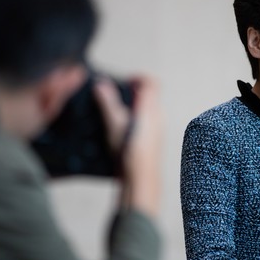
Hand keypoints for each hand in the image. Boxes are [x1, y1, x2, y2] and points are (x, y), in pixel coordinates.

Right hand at [93, 76, 161, 218]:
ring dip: (132, 107)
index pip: (151, 82)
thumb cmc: (129, 153)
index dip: (138, 78)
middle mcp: (159, 117)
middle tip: (113, 96)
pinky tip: (119, 131)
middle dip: (131, 92)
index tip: (123, 82)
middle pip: (149, 95)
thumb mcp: (115, 124)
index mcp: (152, 109)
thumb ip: (108, 103)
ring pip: (147, 110)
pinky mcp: (153, 142)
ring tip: (113, 114)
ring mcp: (158, 130)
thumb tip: (101, 84)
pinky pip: (146, 123)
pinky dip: (134, 120)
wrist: (141, 182)